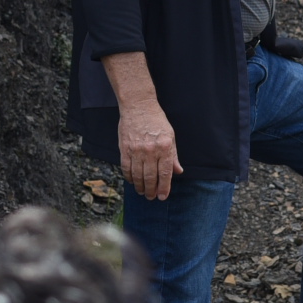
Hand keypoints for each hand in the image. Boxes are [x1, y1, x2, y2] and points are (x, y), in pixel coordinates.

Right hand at [103, 53, 183, 199]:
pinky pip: (126, 168)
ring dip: (140, 186)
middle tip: (151, 197)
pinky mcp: (125, 148)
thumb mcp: (170, 136)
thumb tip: (178, 171)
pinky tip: (132, 181)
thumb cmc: (156, 120)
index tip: (162, 196)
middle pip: (150, 177)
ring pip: (137, 175)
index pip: (165, 173)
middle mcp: (151, 150)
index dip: (164, 188)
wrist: (139, 106)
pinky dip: (129, 177)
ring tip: (142, 192)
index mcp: (165, 147)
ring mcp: (136, 150)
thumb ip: (173, 156)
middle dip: (151, 190)